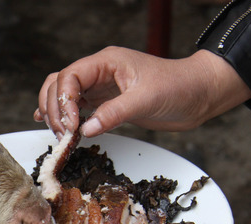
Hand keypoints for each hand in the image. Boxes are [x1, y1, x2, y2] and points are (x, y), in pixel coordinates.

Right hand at [35, 47, 250, 137]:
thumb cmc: (179, 88)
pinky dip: (60, 114)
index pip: (70, 76)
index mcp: (107, 62)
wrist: (198, 95)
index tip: (71, 124)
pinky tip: (52, 124)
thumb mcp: (147, 99)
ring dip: (55, 113)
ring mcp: (99, 87)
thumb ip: (115, 113)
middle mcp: (99, 72)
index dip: (64, 101)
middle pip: (59, 84)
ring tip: (59, 133)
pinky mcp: (103, 102)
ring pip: (62, 94)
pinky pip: (74, 105)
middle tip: (62, 133)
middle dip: (55, 109)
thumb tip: (86, 129)